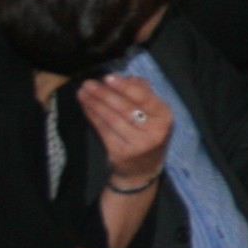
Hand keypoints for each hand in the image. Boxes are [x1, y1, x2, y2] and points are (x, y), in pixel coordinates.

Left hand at [76, 75, 171, 190]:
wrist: (143, 170)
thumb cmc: (147, 133)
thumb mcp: (153, 113)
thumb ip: (142, 93)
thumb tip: (125, 78)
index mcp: (164, 116)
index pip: (143, 97)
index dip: (124, 87)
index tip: (107, 78)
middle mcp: (154, 131)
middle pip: (125, 108)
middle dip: (104, 94)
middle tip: (88, 84)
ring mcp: (138, 144)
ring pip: (112, 119)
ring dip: (95, 104)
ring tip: (83, 93)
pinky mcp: (121, 153)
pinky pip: (104, 130)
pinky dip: (93, 116)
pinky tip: (86, 107)